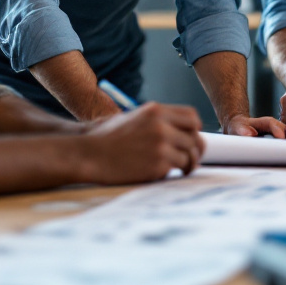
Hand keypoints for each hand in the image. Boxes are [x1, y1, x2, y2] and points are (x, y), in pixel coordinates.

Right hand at [80, 102, 204, 183]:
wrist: (89, 154)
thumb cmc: (106, 138)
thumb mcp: (133, 118)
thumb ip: (156, 121)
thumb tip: (178, 131)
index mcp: (155, 111)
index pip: (191, 117)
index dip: (195, 129)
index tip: (192, 138)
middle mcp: (161, 126)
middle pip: (195, 137)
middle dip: (196, 149)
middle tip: (193, 158)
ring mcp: (161, 145)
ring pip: (189, 155)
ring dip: (187, 164)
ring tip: (183, 169)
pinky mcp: (158, 165)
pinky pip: (176, 169)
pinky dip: (174, 172)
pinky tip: (165, 173)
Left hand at [222, 114, 285, 138]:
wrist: (240, 127)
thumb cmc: (238, 129)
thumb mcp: (236, 128)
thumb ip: (242, 130)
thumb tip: (249, 134)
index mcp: (262, 122)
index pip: (270, 123)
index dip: (276, 129)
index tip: (281, 137)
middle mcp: (273, 125)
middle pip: (284, 127)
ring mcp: (279, 130)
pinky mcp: (281, 136)